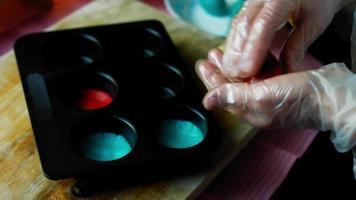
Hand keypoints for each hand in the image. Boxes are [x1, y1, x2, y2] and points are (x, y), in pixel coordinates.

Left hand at [197, 50, 355, 155]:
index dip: (211, 79)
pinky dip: (254, 64)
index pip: (223, 95)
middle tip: (210, 55)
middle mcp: (258, 104)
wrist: (332, 96)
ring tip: (224, 51)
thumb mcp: (260, 97)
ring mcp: (270, 93)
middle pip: (232, 85)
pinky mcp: (282, 83)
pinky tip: (250, 54)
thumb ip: (233, 97)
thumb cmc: (299, 100)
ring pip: (246, 77)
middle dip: (220, 70)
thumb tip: (207, 102)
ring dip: (235, 64)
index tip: (201, 64)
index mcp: (250, 111)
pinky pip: (262, 73)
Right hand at [222, 0, 350, 78]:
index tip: (249, 70)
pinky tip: (233, 62)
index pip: (263, 25)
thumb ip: (298, 46)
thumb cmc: (317, 1)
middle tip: (237, 77)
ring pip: (236, 28)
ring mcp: (251, 2)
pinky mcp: (247, 9)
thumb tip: (288, 73)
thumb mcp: (314, 22)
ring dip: (232, 52)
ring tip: (232, 73)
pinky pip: (236, 28)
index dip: (254, 49)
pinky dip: (233, 47)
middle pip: (243, 26)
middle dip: (237, 54)